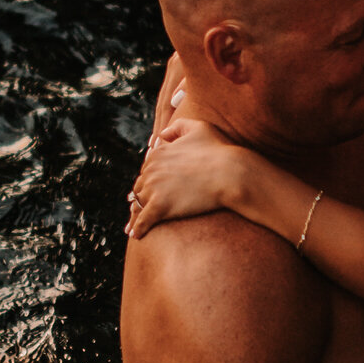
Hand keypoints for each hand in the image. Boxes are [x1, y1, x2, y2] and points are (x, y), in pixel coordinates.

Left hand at [127, 118, 246, 238]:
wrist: (230, 172)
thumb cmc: (219, 150)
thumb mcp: (198, 128)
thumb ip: (178, 127)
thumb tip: (162, 134)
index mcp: (158, 154)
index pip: (147, 170)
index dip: (149, 181)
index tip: (150, 190)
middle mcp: (151, 171)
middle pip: (140, 187)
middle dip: (141, 198)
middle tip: (138, 209)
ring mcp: (154, 189)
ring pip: (138, 204)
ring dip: (135, 215)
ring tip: (133, 226)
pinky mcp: (160, 208)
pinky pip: (144, 221)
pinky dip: (138, 228)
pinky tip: (136, 236)